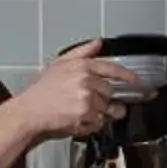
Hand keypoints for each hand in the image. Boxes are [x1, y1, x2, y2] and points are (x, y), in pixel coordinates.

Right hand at [11, 41, 138, 141]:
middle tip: (90, 103)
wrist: (29, 112)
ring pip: (106, 108)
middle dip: (104, 99)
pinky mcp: (85, 114)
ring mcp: (87, 98)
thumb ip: (82, 52)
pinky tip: (77, 120)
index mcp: (82, 66)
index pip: (112, 68)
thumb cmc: (41, 91)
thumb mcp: (59, 64)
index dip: (127, 75)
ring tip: (80, 112)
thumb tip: (98, 43)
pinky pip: (99, 122)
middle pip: (110, 92)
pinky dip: (91, 124)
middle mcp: (86, 80)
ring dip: (97, 113)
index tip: (137, 81)